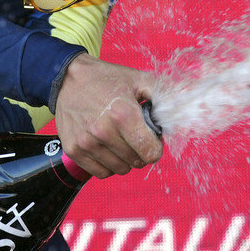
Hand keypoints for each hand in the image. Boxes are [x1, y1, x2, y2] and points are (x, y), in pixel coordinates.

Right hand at [53, 54, 162, 178]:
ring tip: (117, 138)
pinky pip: (101, 172)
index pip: (151, 153)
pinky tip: (105, 146)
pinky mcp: (73, 150)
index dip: (155, 147)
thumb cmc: (106, 79)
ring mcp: (86, 142)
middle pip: (136, 162)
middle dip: (140, 150)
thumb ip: (162, 96)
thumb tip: (182, 110)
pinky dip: (107, 164)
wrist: (67, 78)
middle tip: (132, 133)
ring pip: (119, 169)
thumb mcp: (138, 79)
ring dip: (124, 158)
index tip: (150, 137)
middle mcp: (103, 131)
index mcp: (123, 114)